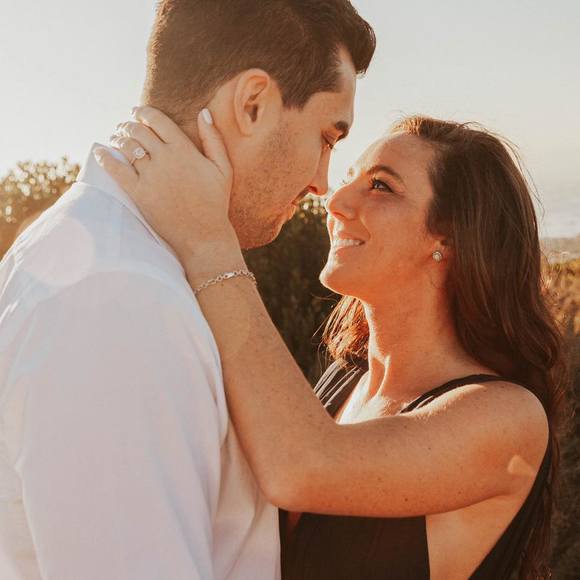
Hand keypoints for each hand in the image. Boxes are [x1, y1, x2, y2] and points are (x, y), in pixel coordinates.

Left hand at [94, 106, 238, 266]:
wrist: (204, 236)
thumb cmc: (215, 203)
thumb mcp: (223, 169)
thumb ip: (213, 139)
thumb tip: (203, 112)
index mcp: (184, 149)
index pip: (157, 120)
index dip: (143, 112)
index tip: (137, 112)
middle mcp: (165, 158)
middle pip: (138, 130)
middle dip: (128, 124)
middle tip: (124, 125)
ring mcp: (150, 175)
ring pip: (126, 146)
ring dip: (117, 137)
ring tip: (115, 138)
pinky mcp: (138, 192)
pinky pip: (115, 168)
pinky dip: (105, 157)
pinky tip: (99, 152)